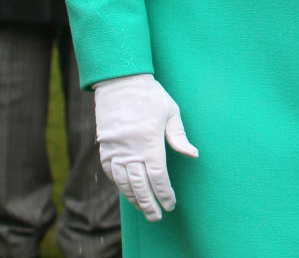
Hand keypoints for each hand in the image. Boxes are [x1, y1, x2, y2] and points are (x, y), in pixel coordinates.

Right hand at [94, 73, 197, 221]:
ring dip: (134, 199)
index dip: (165, 194)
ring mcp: (116, 151)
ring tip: (144, 209)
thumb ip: (179, 137)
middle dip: (150, 204)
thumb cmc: (150, 95)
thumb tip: (193, 155)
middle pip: (141, 187)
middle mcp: (131, 151)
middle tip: (157, 216)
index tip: (170, 204)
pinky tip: (127, 191)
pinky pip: (111, 174)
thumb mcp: (171, 111)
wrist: (120, 82)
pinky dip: (119, 186)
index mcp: (150, 143)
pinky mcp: (105, 148)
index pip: (159, 178)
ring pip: (124, 184)